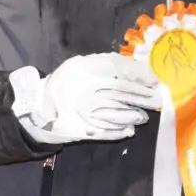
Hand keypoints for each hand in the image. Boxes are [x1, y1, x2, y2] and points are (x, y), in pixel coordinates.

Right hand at [12, 53, 159, 143]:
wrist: (38, 105)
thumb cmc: (67, 81)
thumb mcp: (84, 64)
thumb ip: (110, 65)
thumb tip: (141, 70)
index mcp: (86, 68)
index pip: (120, 70)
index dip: (140, 76)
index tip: (154, 81)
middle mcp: (87, 89)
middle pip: (123, 93)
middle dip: (144, 98)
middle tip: (157, 101)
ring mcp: (86, 111)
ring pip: (118, 114)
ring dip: (134, 116)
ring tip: (142, 117)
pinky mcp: (84, 129)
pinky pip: (108, 131)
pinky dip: (121, 131)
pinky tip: (129, 130)